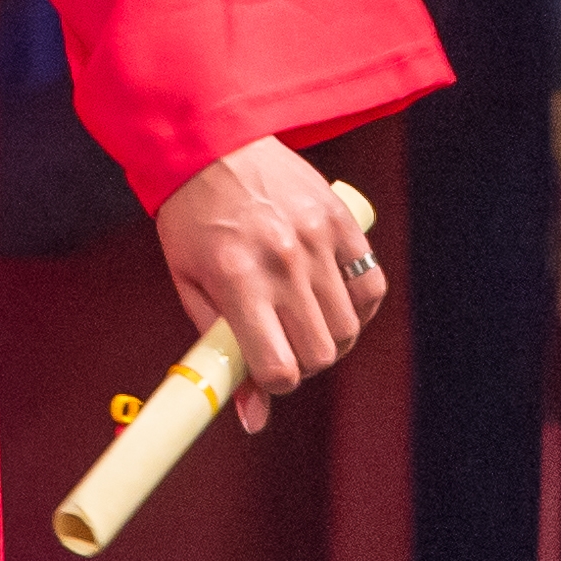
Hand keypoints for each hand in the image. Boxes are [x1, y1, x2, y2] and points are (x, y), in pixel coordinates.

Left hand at [155, 138, 381, 436]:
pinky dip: (358, 306)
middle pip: (321, 354)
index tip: (267, 371)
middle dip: (304, 363)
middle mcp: (282, 261)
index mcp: (237, 279)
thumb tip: (252, 419)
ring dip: (330, 338)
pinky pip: (370, 285)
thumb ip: (220, 350)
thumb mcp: (189, 285)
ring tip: (305, 320)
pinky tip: (334, 301)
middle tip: (284, 343)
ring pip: (348, 327)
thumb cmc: (191, 218)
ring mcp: (317, 238)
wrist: (211, 142)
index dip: (276, 385)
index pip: (279, 368)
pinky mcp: (342, 220)